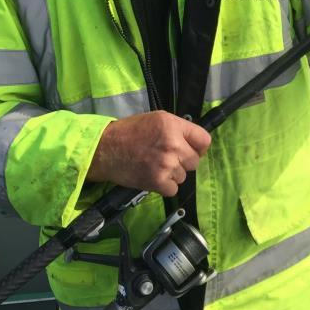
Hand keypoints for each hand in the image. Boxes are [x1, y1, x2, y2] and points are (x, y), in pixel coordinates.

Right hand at [87, 111, 211, 196]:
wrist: (105, 149)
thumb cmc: (129, 132)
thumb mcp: (156, 119)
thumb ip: (177, 129)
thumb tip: (194, 143)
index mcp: (173, 125)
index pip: (204, 140)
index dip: (199, 147)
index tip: (192, 150)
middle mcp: (173, 144)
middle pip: (195, 161)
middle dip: (184, 162)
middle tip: (168, 159)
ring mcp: (166, 164)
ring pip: (183, 176)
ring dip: (173, 174)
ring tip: (156, 166)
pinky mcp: (158, 181)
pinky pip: (173, 189)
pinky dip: (165, 186)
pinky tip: (154, 177)